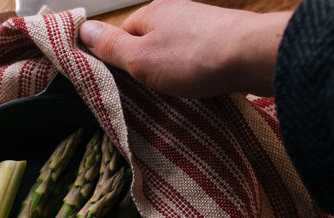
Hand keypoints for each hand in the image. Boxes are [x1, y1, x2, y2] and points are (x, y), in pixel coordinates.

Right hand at [78, 0, 290, 97]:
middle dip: (149, 66)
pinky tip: (201, 84)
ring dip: (174, 70)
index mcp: (152, 12)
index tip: (123, 81)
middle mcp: (176, 11)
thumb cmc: (194, 58)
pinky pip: (199, 56)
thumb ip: (111, 47)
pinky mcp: (222, 38)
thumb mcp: (140, 58)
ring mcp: (202, 23)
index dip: (119, 59)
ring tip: (179, 90)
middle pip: (150, 42)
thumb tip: (82, 29)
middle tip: (152, 90)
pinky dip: (196, 71)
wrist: (251, 56)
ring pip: (176, 50)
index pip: (123, 34)